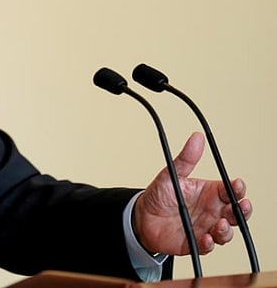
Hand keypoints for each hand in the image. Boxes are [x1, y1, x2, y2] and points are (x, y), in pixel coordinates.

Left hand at [133, 132, 252, 255]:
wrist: (141, 217)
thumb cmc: (159, 195)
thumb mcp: (171, 175)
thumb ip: (186, 159)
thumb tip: (196, 137)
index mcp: (210, 193)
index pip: (231, 191)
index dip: (237, 188)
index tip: (237, 184)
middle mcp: (212, 211)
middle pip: (236, 213)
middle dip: (243, 211)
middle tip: (241, 206)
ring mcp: (206, 228)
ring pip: (226, 232)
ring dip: (227, 229)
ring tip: (220, 224)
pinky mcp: (196, 243)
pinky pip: (208, 246)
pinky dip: (210, 243)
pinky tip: (206, 238)